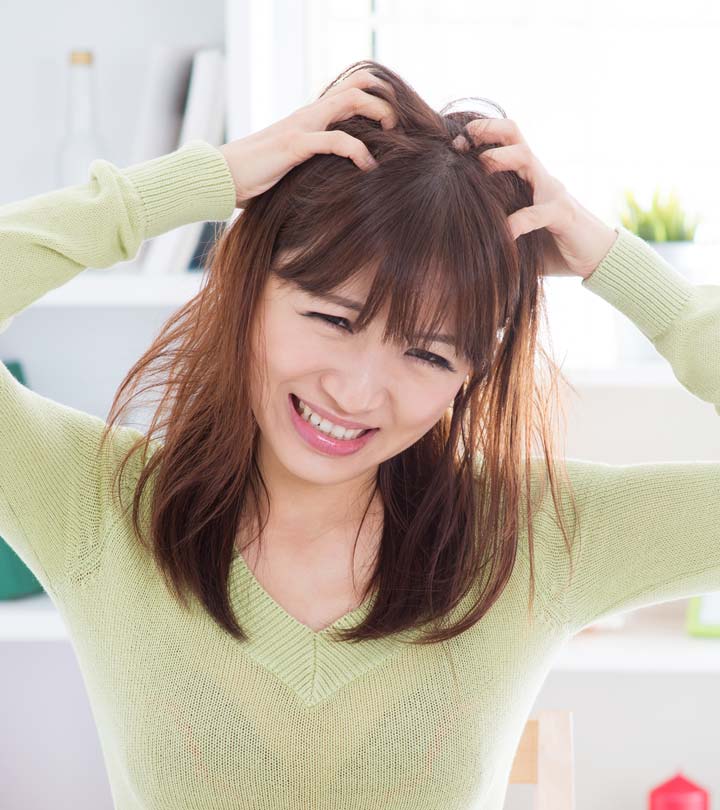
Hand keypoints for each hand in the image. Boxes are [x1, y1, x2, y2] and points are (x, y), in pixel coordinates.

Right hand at [218, 69, 397, 208]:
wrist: (221, 177)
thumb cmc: (257, 176)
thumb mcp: (294, 165)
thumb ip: (316, 161)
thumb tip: (341, 177)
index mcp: (310, 118)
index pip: (349, 90)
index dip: (377, 98)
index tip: (393, 125)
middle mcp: (309, 114)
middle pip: (356, 85)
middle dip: (385, 100)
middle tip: (399, 127)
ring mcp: (302, 126)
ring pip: (349, 101)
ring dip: (379, 114)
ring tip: (393, 138)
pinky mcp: (294, 146)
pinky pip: (335, 140)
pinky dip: (358, 151)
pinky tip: (368, 167)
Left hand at [455, 119, 617, 278]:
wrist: (596, 258)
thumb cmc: (550, 246)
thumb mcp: (514, 233)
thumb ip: (491, 230)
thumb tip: (452, 246)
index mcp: (525, 176)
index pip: (503, 139)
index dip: (478, 135)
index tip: (452, 146)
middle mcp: (538, 176)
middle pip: (514, 135)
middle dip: (486, 131)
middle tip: (460, 144)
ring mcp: (551, 191)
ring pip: (527, 158)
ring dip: (501, 158)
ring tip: (481, 167)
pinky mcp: (562, 215)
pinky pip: (538, 213)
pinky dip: (518, 221)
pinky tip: (502, 233)